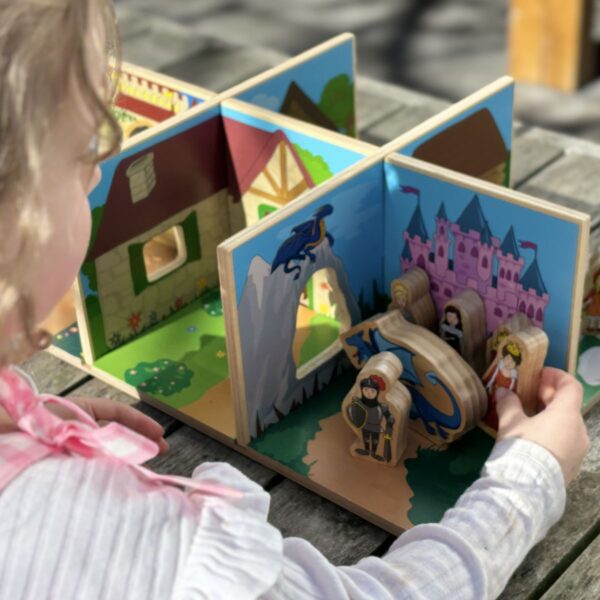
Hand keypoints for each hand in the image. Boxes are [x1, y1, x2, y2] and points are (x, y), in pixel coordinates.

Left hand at [0, 396, 168, 453]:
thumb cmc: (36, 426)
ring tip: (145, 467)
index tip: (161, 434)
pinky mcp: (70, 463)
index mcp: (84, 410)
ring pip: (108, 449)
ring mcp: (77, 445)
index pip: (120, 413)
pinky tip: (119, 478)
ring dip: (127, 456)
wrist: (10, 437)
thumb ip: (100, 434)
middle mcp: (82, 427)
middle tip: (161, 452)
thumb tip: (128, 445)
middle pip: (118, 432)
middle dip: (140, 440)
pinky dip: (109, 468)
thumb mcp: (73, 423)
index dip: (142, 422)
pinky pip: (95, 464)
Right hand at [495, 368, 588, 485]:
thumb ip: (508, 403)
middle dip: (550, 397)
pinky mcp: (573, 467)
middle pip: (569, 406)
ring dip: (552, 417)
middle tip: (530, 394)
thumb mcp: (510, 422)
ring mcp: (579, 451)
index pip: (571, 386)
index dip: (556, 376)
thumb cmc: (522, 447)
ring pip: (568, 426)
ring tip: (530, 418)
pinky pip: (566, 443)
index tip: (540, 374)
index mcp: (567, 415)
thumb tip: (502, 392)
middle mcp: (579, 431)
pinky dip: (554, 434)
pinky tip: (535, 439)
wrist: (528, 488)